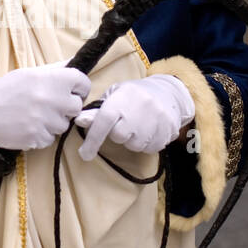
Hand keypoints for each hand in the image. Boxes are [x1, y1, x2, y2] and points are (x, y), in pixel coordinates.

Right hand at [0, 62, 90, 149]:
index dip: (78, 88)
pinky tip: (28, 126)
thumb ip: (54, 70)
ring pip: (63, 125)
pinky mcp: (37, 137)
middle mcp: (51, 99)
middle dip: (66, 107)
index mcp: (51, 79)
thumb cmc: (7, 90)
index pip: (83, 83)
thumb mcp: (29, 73)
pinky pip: (50, 139)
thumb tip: (73, 64)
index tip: (71, 92)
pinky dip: (42, 135)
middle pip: (76, 107)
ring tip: (35, 116)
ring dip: (53, 123)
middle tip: (50, 106)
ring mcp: (45, 120)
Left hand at [73, 74, 194, 160]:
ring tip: (139, 125)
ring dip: (133, 140)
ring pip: (134, 145)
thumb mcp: (114, 96)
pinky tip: (149, 130)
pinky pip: (150, 148)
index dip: (93, 139)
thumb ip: (97, 111)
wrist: (168, 93)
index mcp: (123, 97)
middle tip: (125, 123)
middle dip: (118, 134)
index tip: (84, 154)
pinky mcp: (167, 131)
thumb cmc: (134, 95)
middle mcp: (140, 107)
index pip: (104, 120)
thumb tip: (79, 121)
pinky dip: (146, 143)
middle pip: (119, 136)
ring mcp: (156, 119)